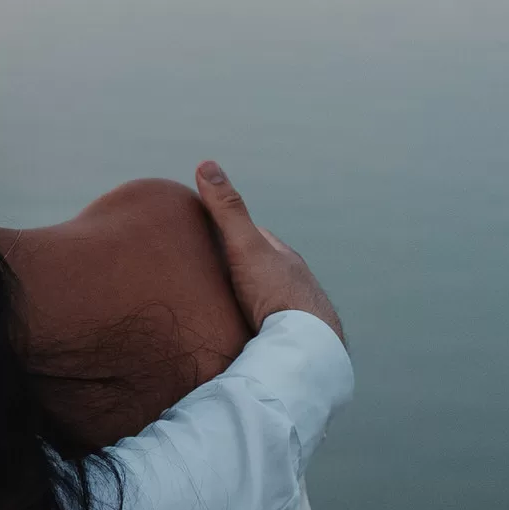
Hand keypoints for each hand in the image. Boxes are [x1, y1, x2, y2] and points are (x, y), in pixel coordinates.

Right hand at [194, 160, 344, 345]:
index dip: (229, 232)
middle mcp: (292, 283)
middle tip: (202, 277)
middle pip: (258, 271)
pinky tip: (235, 337)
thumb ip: (227, 209)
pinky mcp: (289, 340)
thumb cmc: (277, 293)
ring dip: (243, 303)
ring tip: (214, 311)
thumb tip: (206, 164)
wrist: (306, 346)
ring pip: (263, 302)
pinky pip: (265, 329)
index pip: (254, 237)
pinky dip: (251, 328)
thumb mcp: (245, 245)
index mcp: (284, 258)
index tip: (204, 234)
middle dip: (235, 271)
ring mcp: (293, 313)